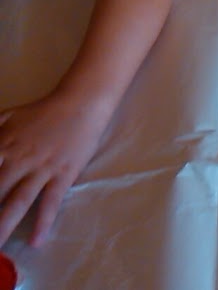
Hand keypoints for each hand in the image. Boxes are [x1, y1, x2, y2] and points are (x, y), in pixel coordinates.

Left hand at [0, 95, 108, 246]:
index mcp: (2, 145)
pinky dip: (43, 222)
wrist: (81, 104)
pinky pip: (50, 203)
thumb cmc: (43, 112)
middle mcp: (17, 160)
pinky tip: (37, 241)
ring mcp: (41, 170)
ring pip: (17, 203)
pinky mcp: (63, 176)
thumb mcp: (8, 116)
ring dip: (2, 226)